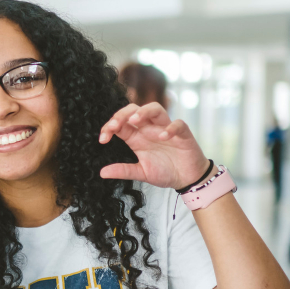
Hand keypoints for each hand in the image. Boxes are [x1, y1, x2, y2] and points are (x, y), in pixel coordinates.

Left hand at [97, 102, 211, 189]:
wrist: (187, 179)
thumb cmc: (166, 172)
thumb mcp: (141, 173)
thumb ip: (123, 171)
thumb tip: (102, 173)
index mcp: (138, 137)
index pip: (121, 123)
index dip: (109, 126)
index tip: (103, 139)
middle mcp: (150, 129)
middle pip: (134, 109)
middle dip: (122, 114)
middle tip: (114, 126)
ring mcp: (166, 129)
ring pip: (155, 108)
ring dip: (144, 112)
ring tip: (135, 121)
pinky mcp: (182, 134)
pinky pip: (177, 124)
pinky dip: (170, 128)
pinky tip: (163, 137)